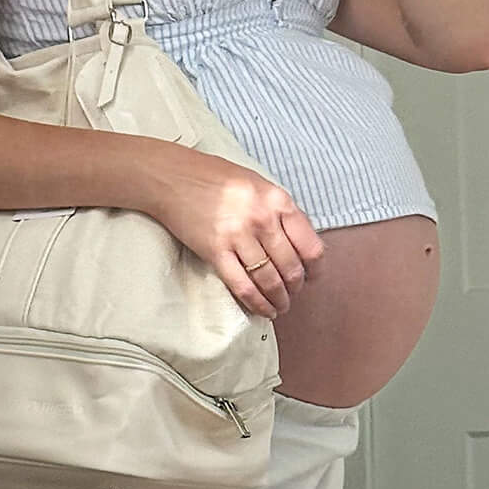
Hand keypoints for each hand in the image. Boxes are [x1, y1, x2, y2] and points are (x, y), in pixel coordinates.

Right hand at [149, 149, 323, 317]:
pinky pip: (244, 286)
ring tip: (281, 306)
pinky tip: (264, 310)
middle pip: (291, 267)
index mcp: (277, 200)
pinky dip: (258, 303)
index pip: (310, 245)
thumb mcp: (258, 185)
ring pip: (270, 280)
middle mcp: (262, 218)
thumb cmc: (215, 178)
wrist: (173, 178)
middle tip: (293, 293)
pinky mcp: (216, 252)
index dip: (314, 269)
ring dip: (279, 299)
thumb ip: (279, 211)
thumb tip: (299, 243)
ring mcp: (238, 236)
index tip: (312, 277)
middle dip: (296, 287)